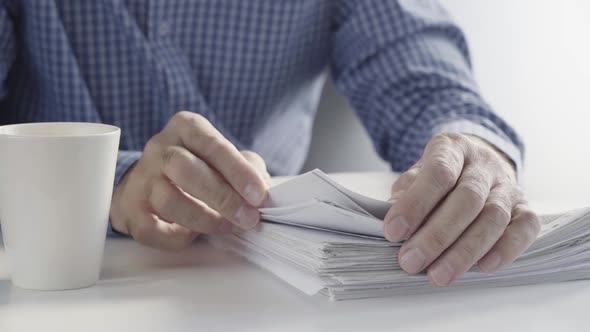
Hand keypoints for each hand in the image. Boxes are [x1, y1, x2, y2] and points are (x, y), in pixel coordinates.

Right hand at [110, 111, 269, 249]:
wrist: (152, 181)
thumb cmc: (200, 168)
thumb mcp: (228, 159)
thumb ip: (248, 169)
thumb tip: (265, 193)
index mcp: (186, 128)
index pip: (212, 145)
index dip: (238, 171)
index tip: (259, 195)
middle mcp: (160, 148)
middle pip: (186, 170)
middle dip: (222, 198)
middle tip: (248, 218)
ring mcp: (141, 177)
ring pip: (169, 200)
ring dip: (204, 219)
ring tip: (225, 227)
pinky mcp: (130, 208)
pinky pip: (151, 228)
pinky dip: (175, 237)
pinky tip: (191, 235)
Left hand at [384, 133, 539, 285]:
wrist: (476, 163)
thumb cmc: (438, 176)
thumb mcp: (415, 176)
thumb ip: (404, 195)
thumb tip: (394, 226)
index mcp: (452, 148)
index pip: (438, 172)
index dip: (415, 204)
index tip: (393, 231)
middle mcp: (484, 164)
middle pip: (467, 199)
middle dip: (436, 235)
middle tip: (411, 261)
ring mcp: (508, 185)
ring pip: (493, 217)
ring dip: (465, 251)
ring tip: (438, 275)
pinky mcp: (525, 207)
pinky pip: (525, 228)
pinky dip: (507, 249)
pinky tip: (484, 266)